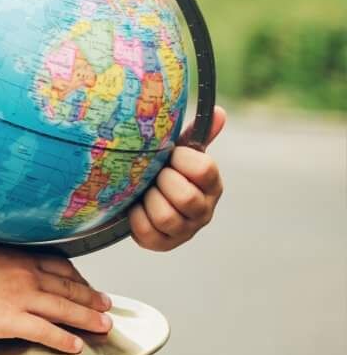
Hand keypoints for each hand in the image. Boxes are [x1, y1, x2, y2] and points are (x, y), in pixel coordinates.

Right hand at [0, 246, 113, 354]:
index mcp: (18, 258)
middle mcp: (26, 275)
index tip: (87, 285)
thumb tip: (7, 271)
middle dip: (91, 298)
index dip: (78, 278)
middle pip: (68, 288)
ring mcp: (21, 298)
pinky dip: (64, 339)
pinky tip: (74, 346)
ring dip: (88, 319)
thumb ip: (2, 263)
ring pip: (65, 309)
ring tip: (103, 326)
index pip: (59, 266)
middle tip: (106, 305)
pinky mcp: (12, 320)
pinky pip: (46, 331)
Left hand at [130, 105, 226, 251]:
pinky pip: (147, 232)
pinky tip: (134, 207)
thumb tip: (220, 111)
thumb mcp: (177, 150)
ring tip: (142, 191)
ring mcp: (186, 229)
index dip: (182, 160)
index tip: (169, 154)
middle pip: (186, 197)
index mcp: (211, 183)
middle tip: (152, 174)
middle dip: (162, 182)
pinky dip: (135, 218)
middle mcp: (204, 208)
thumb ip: (195, 134)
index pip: (204, 169)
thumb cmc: (161, 167)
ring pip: (167, 217)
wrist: (136, 194)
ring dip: (148, 200)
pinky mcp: (164, 243)